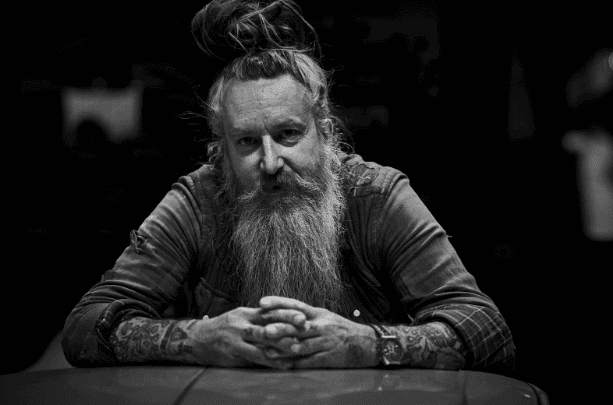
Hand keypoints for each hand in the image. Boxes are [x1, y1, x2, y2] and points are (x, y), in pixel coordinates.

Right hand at [189, 306, 305, 368]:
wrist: (196, 339)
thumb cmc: (222, 329)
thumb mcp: (239, 318)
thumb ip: (257, 319)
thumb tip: (281, 320)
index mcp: (246, 312)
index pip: (269, 310)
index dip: (287, 312)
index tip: (303, 314)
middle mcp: (242, 322)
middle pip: (268, 322)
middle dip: (288, 325)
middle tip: (306, 327)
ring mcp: (237, 337)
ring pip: (262, 339)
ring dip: (282, 344)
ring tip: (298, 348)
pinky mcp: (233, 351)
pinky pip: (255, 356)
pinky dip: (271, 361)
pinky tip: (284, 364)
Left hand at [258, 296, 377, 367]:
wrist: (366, 342)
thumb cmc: (340, 328)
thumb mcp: (324, 316)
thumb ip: (304, 315)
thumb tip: (281, 312)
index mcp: (318, 313)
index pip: (295, 304)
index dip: (278, 302)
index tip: (261, 302)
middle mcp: (320, 325)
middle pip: (296, 326)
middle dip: (278, 328)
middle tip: (262, 330)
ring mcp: (325, 341)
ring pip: (301, 344)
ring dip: (283, 348)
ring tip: (266, 350)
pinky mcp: (328, 357)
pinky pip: (309, 360)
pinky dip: (294, 363)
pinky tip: (282, 365)